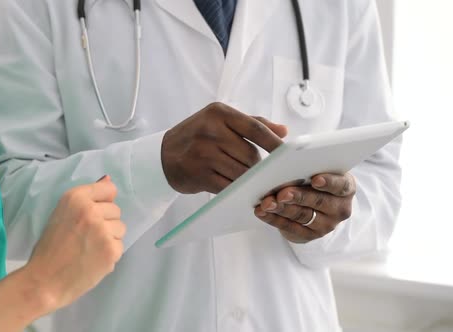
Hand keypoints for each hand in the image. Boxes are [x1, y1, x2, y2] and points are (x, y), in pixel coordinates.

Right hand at [24, 176, 125, 310]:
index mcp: (75, 197)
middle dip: (105, 222)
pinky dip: (109, 254)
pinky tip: (93, 260)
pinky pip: (120, 246)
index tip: (91, 215)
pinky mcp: (111, 250)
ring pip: (120, 228)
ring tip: (89, 248)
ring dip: (109, 238)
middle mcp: (91, 210)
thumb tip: (108, 179)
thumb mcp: (62, 214)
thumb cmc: (50, 248)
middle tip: (85, 237)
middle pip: (116, 210)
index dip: (102, 203)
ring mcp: (102, 230)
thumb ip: (86, 198)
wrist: (44, 281)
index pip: (108, 189)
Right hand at [162, 102, 287, 193]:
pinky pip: (228, 186)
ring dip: (248, 179)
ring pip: (241, 172)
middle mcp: (210, 131)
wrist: (162, 155)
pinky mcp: (199, 175)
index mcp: (218, 113)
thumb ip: (253, 123)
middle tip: (261, 171)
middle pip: (250, 155)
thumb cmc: (197, 135)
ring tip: (247, 179)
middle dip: (258, 166)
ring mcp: (203, 154)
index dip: (274, 143)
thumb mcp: (220, 121)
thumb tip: (284, 131)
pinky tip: (236, 187)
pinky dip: (236, 189)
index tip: (289, 154)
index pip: (255, 128)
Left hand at [254, 173, 355, 242]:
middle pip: (318, 201)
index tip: (315, 179)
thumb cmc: (313, 179)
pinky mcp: (310, 236)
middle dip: (298, 196)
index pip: (341, 185)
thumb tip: (287, 158)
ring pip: (302, 215)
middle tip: (282, 193)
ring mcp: (326, 224)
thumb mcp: (318, 170)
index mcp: (346, 187)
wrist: (314, 206)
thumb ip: (309, 166)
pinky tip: (262, 212)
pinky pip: (290, 227)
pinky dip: (273, 219)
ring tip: (267, 203)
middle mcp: (340, 208)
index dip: (329, 182)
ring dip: (282, 209)